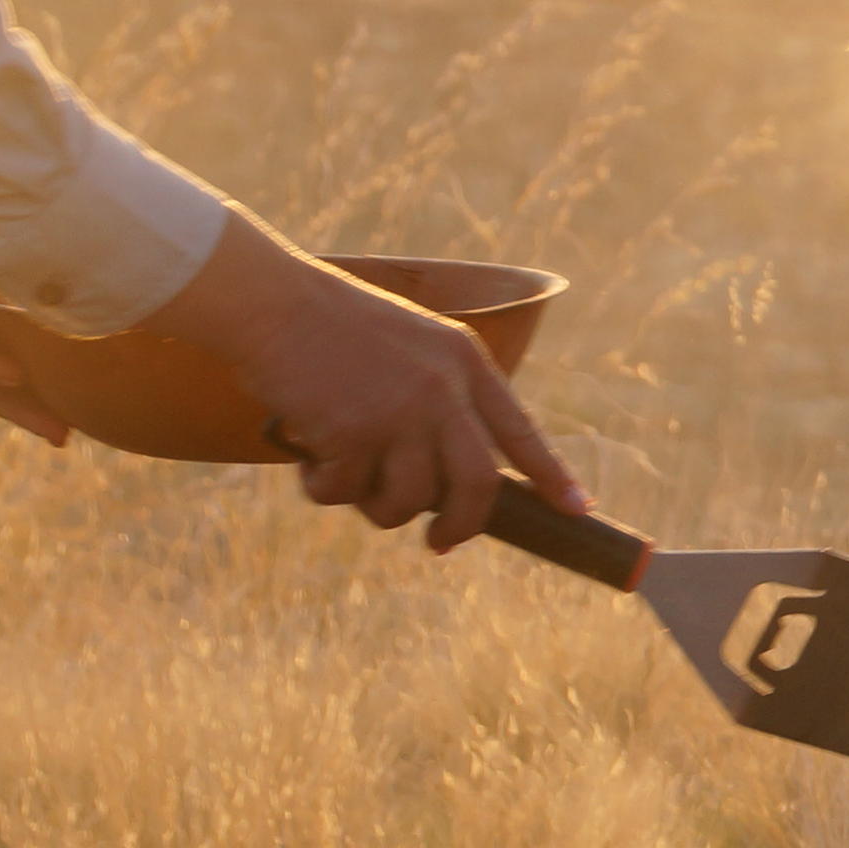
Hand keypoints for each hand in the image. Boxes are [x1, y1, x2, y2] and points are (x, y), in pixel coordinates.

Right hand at [147, 212, 581, 549]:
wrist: (272, 303)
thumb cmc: (332, 329)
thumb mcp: (412, 347)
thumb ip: (441, 400)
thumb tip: (448, 483)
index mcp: (465, 362)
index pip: (521, 431)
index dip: (551, 476)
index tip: (577, 509)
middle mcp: (444, 389)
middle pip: (477, 485)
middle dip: (462, 526)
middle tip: (441, 543)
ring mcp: (401, 412)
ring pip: (408, 502)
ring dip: (374, 507)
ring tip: (344, 475)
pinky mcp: (353, 432)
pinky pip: (346, 493)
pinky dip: (323, 487)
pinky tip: (306, 452)